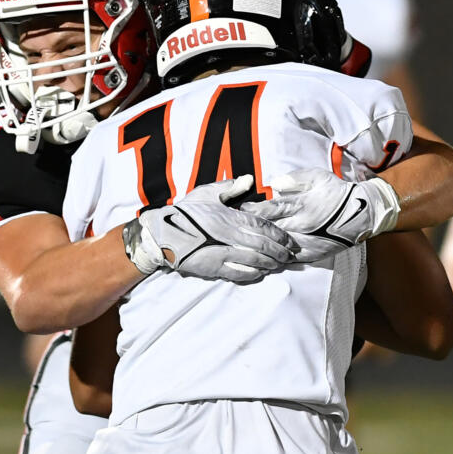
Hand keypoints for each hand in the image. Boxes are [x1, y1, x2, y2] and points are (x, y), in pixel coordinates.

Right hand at [122, 175, 299, 281]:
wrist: (162, 233)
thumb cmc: (185, 212)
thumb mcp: (206, 193)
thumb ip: (230, 188)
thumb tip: (249, 179)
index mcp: (230, 218)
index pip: (263, 227)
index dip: (279, 235)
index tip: (290, 240)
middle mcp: (230, 236)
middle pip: (263, 246)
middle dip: (280, 251)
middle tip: (290, 255)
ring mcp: (223, 254)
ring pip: (255, 261)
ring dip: (270, 264)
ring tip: (278, 265)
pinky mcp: (214, 268)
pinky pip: (240, 273)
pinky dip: (253, 273)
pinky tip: (260, 273)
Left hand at [239, 169, 399, 260]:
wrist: (362, 212)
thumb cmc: (336, 192)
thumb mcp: (317, 177)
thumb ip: (294, 180)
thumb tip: (274, 185)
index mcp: (300, 205)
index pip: (269, 210)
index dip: (252, 212)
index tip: (237, 211)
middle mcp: (301, 225)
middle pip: (269, 231)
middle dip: (250, 231)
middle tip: (232, 231)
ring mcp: (307, 242)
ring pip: (277, 248)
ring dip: (260, 249)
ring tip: (242, 249)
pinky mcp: (313, 253)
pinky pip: (290, 260)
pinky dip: (276, 261)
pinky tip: (262, 262)